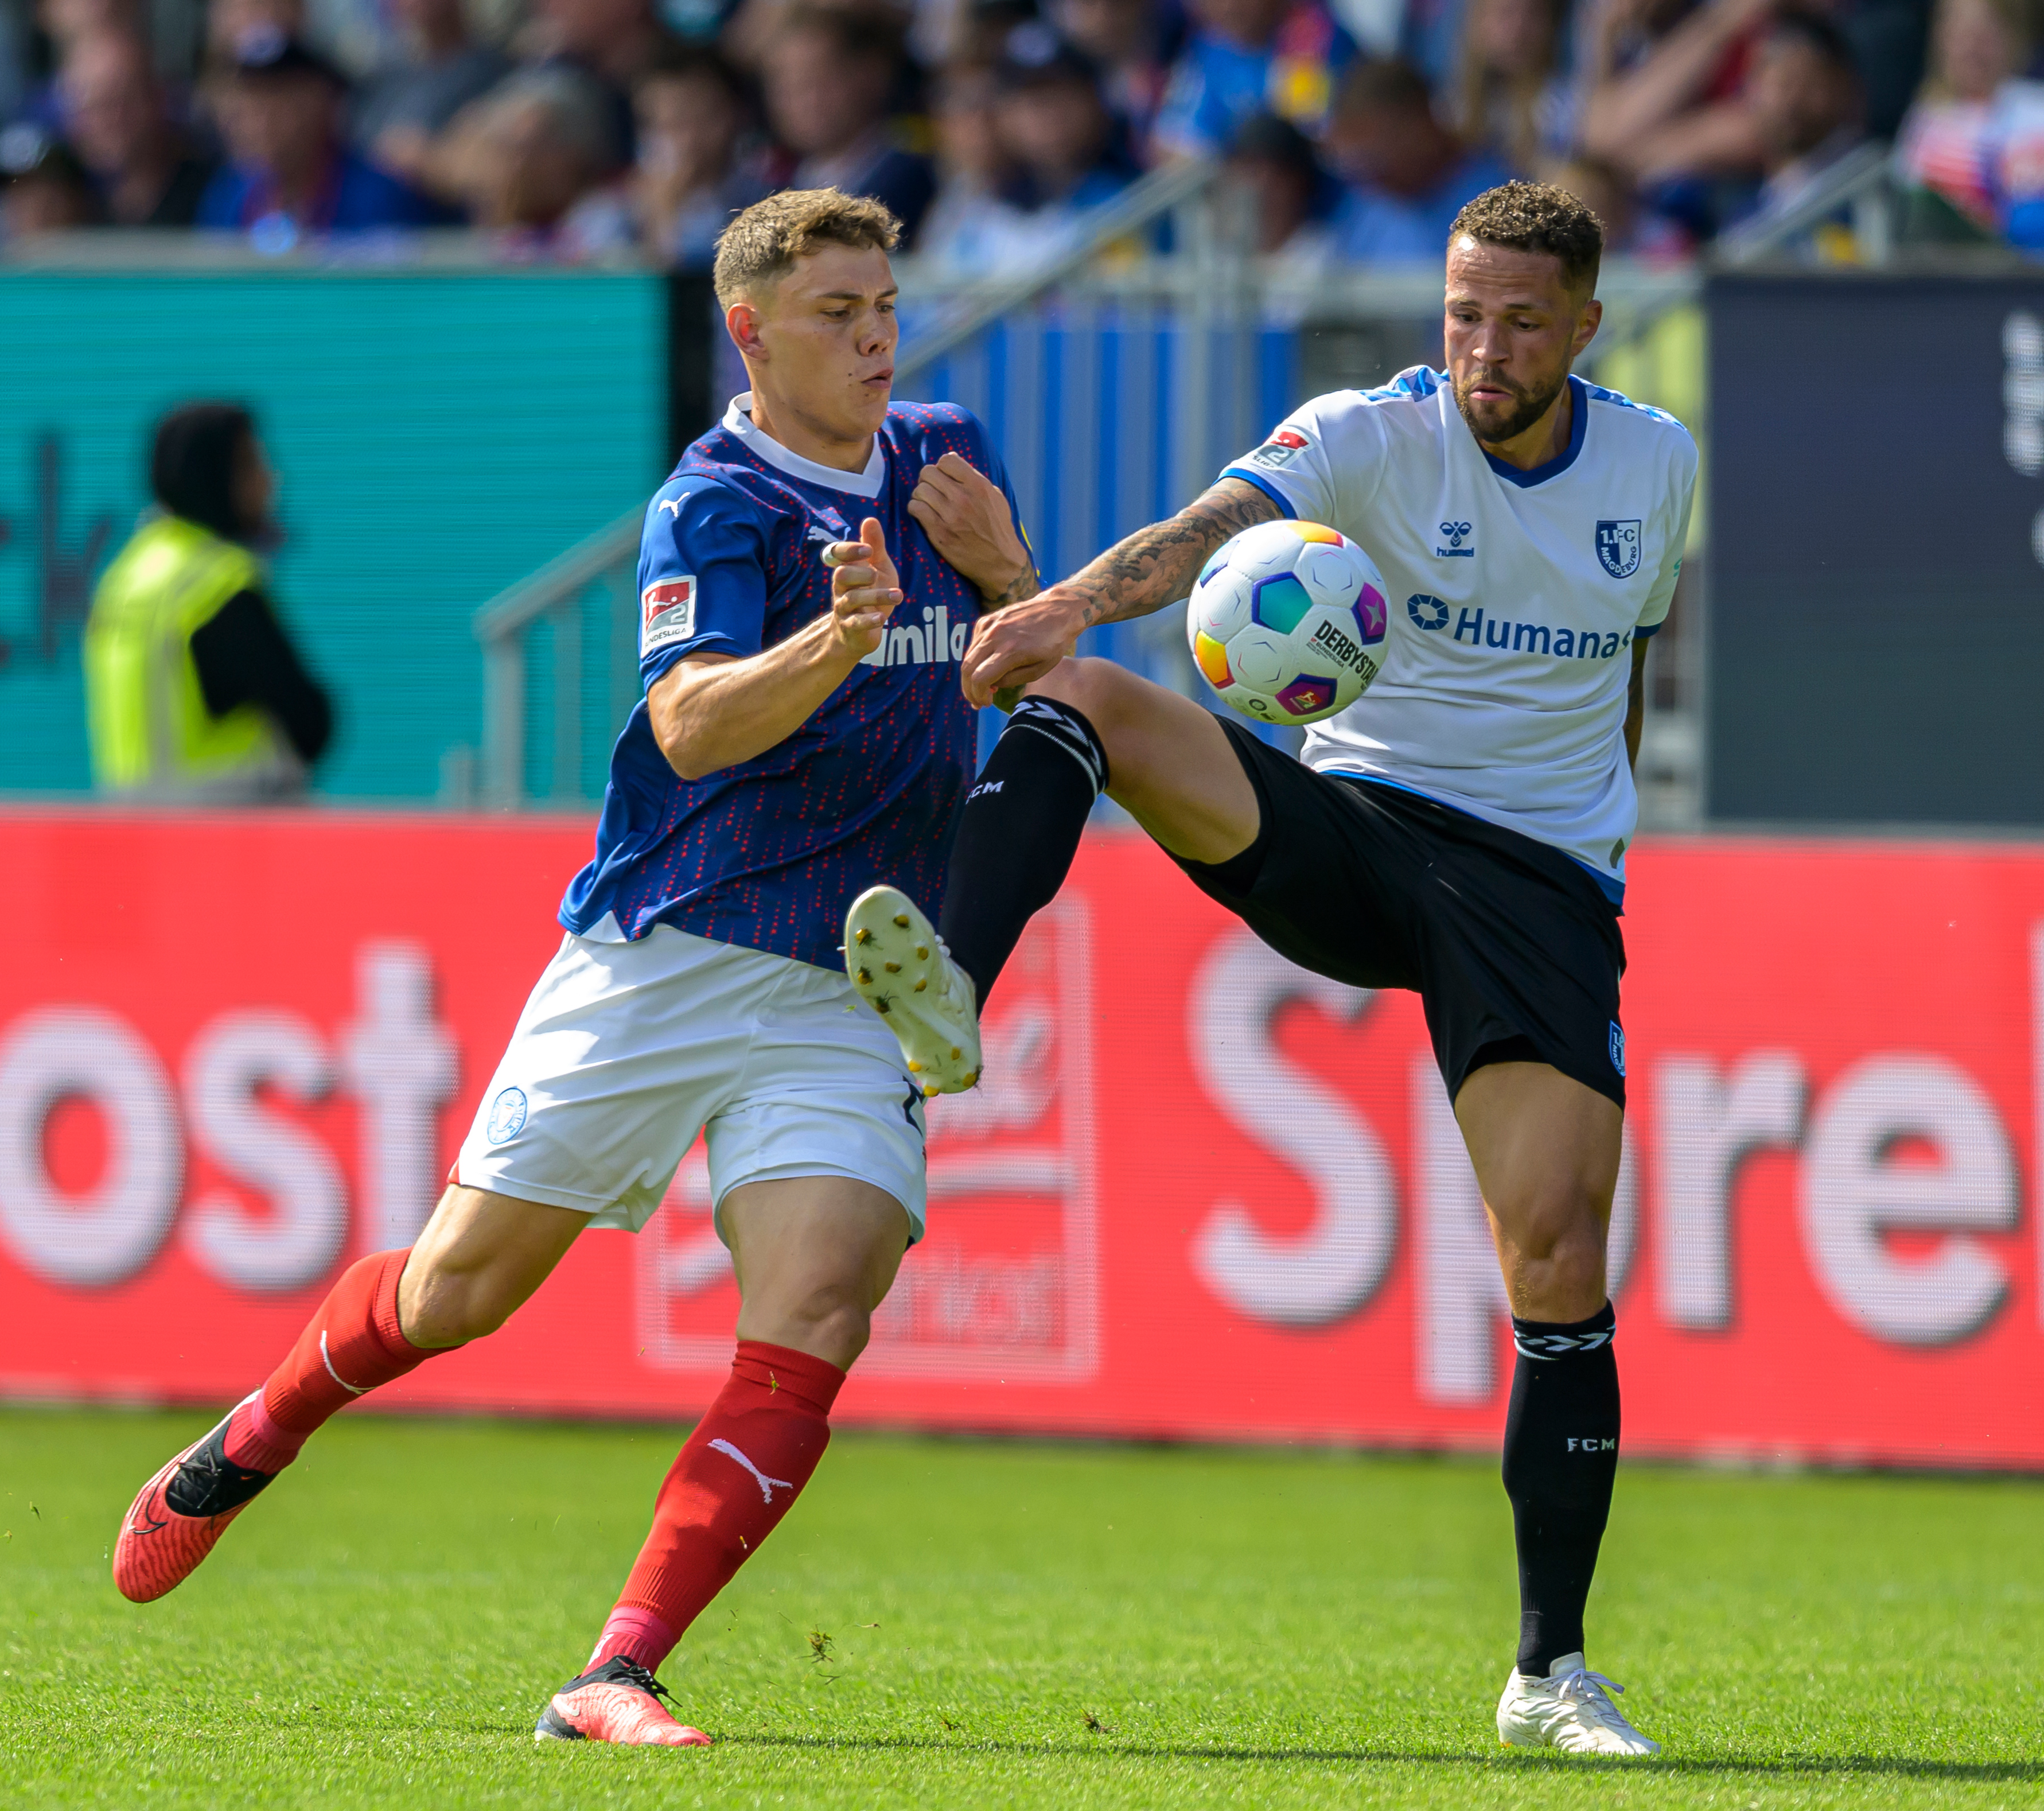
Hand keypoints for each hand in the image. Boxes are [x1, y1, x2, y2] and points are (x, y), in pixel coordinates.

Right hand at [823, 517, 901, 661]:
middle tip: (876, 574)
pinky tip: (882, 617)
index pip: (836, 554)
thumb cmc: (870, 593)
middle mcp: (841, 587)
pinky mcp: (850, 627)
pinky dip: (869, 619)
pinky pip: (856, 623)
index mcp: (847, 568)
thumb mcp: (877, 567)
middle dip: (859, 572)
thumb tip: (870, 519)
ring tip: (899, 595)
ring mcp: (844, 608)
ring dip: (876, 596)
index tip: (868, 549)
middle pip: (841, 575)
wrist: (860, 632)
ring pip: (852, 599)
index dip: (849, 550)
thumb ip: (874, 546)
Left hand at [908, 453, 1033, 604]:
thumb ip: (975, 480)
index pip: (947, 460)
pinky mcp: (939, 533)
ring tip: (929, 504)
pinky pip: (915, 509)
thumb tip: (952, 464)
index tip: (945, 478)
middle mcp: (963, 498)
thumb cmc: (997, 529)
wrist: (1000, 563)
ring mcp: (950, 516)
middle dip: (928, 480)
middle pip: (928, 473)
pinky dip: (916, 509)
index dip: (942, 467)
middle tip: (933, 491)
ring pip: (919, 490)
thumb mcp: (995, 498)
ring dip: (921, 496)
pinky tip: (924, 515)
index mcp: (979, 486)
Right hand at [960, 581, 1091, 707]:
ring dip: (970, 676)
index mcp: (1010, 651)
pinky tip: (986, 666)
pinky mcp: (986, 620)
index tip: (985, 703)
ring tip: (981, 687)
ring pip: (968, 657)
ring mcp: (989, 625)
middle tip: (977, 701)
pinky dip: (976, 659)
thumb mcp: (1039, 670)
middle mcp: (995, 636)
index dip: (979, 695)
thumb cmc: (1053, 643)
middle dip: (969, 690)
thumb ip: (1012, 680)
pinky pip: (973, 645)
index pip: (980, 679)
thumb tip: (992, 685)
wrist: (1057, 610)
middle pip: (967, 668)